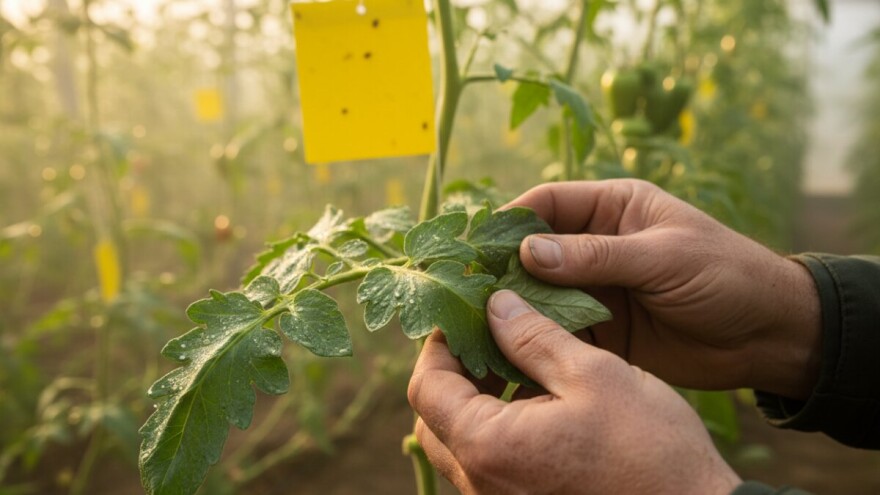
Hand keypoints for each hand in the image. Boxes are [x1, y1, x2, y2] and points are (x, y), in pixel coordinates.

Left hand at [409, 290, 740, 494]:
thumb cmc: (650, 449)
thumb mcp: (592, 375)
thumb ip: (533, 338)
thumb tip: (495, 305)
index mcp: (488, 447)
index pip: (427, 387)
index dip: (439, 343)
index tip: (466, 314)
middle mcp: (481, 484)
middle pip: (435, 417)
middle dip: (454, 371)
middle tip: (488, 334)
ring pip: (461, 441)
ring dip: (476, 398)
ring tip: (515, 359)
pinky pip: (489, 462)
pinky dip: (498, 426)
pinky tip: (536, 398)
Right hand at [507, 179, 820, 399]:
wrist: (768, 335)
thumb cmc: (725, 275)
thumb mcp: (662, 257)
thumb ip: (596, 255)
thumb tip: (527, 252)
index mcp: (614, 208)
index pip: (549, 203)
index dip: (512, 220)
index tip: (478, 243)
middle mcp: (596, 245)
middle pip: (535, 250)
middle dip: (503, 267)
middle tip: (469, 288)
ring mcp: (596, 288)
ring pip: (540, 292)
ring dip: (514, 305)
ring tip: (479, 320)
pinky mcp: (600, 329)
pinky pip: (558, 329)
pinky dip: (533, 337)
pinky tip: (508, 347)